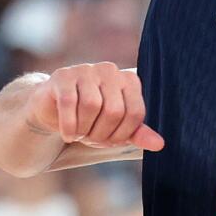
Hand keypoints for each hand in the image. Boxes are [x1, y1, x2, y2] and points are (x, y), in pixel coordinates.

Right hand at [26, 63, 164, 151]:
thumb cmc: (92, 119)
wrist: (55, 109)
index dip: (124, 134)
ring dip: (84, 129)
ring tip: (79, 134)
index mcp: (129, 81)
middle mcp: (110, 70)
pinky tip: (68, 135)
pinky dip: (69, 125)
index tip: (111, 140)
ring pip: (91, 105)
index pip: (135, 113)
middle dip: (102, 133)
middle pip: (114, 110)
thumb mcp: (118, 129)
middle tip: (91, 139)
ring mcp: (85, 70)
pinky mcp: (62, 76)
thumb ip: (139, 134)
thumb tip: (160, 145)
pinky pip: (69, 103)